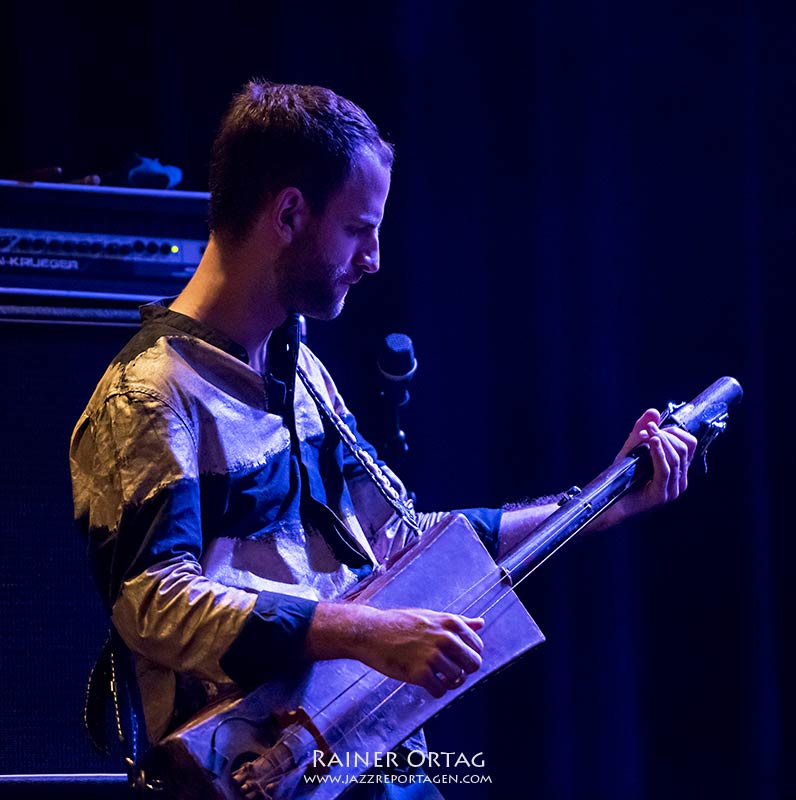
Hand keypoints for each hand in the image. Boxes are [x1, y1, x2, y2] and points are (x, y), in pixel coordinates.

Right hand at [306, 603, 483, 697]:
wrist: (369, 632)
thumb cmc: (399, 623)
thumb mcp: (431, 616)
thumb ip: (459, 622)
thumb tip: (480, 623)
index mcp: (450, 623)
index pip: (477, 647)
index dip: (468, 656)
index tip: (455, 658)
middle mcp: (445, 638)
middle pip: (473, 665)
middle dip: (463, 671)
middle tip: (447, 670)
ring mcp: (432, 656)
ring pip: (457, 679)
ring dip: (448, 681)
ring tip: (434, 675)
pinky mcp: (419, 673)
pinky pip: (440, 691)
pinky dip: (435, 690)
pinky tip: (425, 682)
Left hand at [611, 408, 697, 520]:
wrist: (609, 500)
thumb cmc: (622, 476)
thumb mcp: (632, 449)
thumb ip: (642, 431)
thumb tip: (653, 412)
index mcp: (678, 470)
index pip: (690, 444)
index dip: (675, 431)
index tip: (655, 426)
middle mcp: (679, 480)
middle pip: (684, 449)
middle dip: (666, 434)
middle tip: (649, 428)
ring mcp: (672, 489)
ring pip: (676, 458)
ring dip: (661, 441)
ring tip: (648, 433)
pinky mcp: (661, 494)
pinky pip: (665, 469)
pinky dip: (658, 453)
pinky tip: (652, 442)